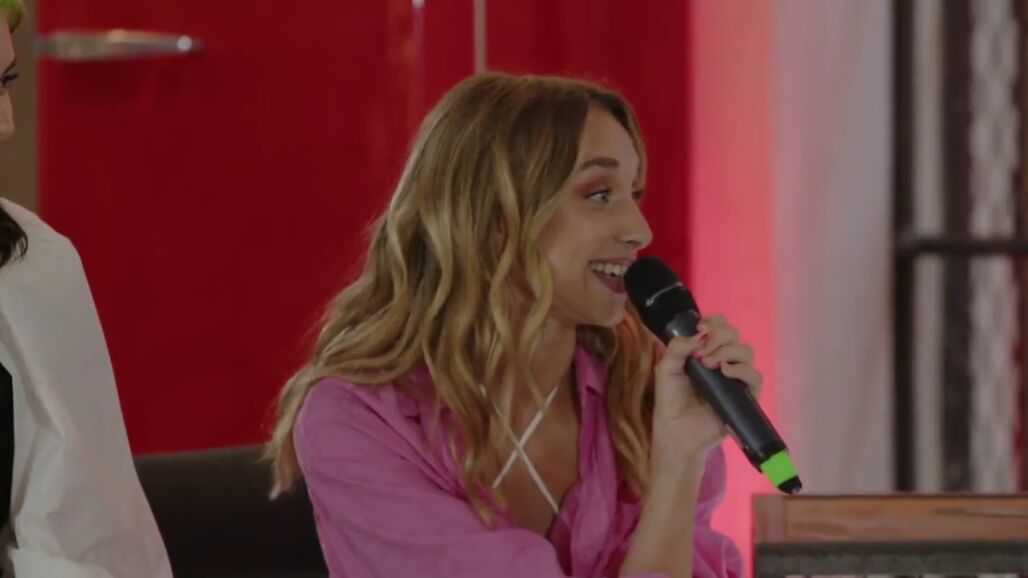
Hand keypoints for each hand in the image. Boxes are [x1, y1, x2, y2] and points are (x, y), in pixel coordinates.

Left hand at [649, 315, 762, 478]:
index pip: (719, 326)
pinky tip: (725, 372)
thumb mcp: (666, 369)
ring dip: (728, 351)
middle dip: (719, 336)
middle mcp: (723, 360)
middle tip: (702, 352)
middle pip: (734, 334)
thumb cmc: (670, 401)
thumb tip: (699, 334)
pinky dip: (742, 369)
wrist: (677, 432)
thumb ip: (678, 347)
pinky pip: (755, 376)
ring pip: (746, 351)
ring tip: (710, 364)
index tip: (701, 328)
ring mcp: (736, 377)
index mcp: (705, 351)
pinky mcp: (746, 395)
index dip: (714, 322)